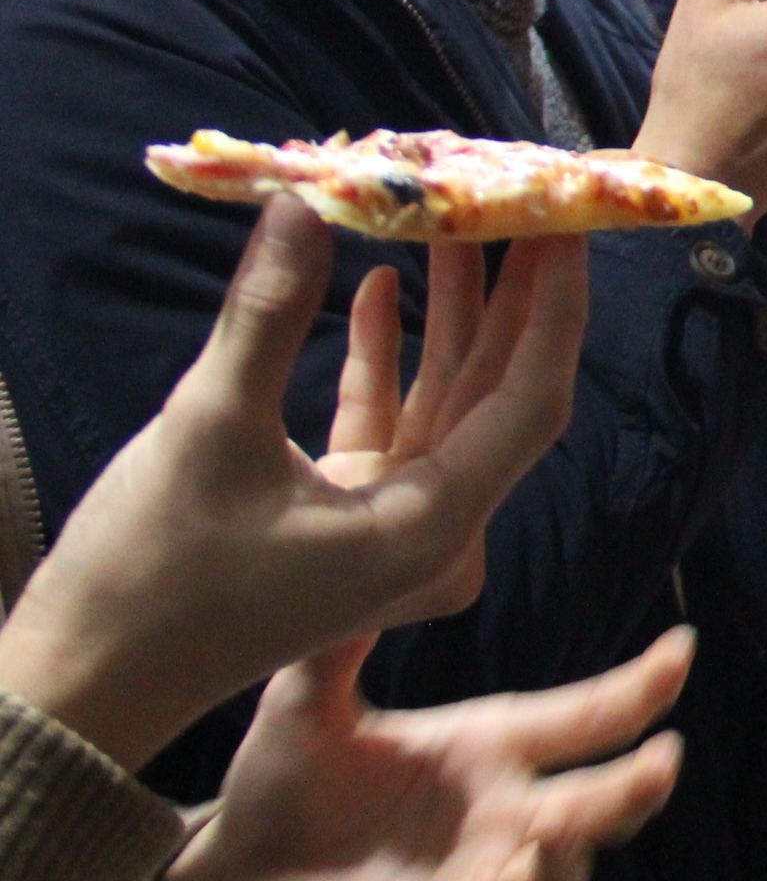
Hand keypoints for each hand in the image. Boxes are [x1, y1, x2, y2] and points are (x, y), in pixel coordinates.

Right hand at [0, 201, 584, 772]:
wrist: (84, 680)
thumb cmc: (149, 577)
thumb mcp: (208, 433)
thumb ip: (265, 318)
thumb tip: (304, 206)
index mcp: (432, 529)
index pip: (528, 404)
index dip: (552, 311)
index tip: (567, 227)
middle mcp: (434, 530)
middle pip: (498, 395)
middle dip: (511, 296)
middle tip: (527, 200)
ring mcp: (393, 521)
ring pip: (445, 401)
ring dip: (449, 314)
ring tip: (454, 214)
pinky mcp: (347, 510)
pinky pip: (391, 421)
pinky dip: (388, 358)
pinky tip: (382, 283)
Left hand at [148, 628, 689, 880]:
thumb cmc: (283, 786)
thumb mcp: (304, 709)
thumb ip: (336, 652)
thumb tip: (363, 559)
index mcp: (491, 746)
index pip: (586, 716)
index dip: (639, 686)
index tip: (683, 649)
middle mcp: (507, 812)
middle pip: (602, 799)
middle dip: (640, 784)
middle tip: (664, 759)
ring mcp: (487, 877)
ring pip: (562, 870)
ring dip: (564, 853)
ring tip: (543, 835)